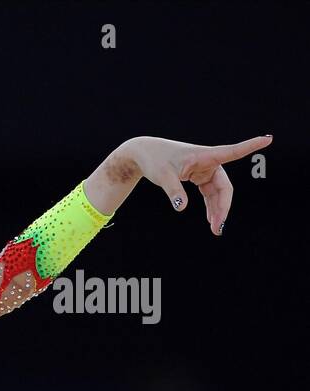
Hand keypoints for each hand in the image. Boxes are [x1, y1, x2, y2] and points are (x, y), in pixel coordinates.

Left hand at [124, 134, 271, 235]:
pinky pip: (209, 193)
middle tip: (218, 228)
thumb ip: (174, 191)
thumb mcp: (163, 176)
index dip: (251, 146)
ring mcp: (205, 170)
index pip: (232, 151)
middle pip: (224, 186)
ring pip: (217, 192)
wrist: (144, 154)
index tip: (268, 139)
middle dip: (223, 207)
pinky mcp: (199, 176)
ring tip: (216, 229)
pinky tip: (210, 219)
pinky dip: (210, 206)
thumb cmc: (155, 160)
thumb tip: (182, 208)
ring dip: (217, 210)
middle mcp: (209, 162)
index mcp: (205, 156)